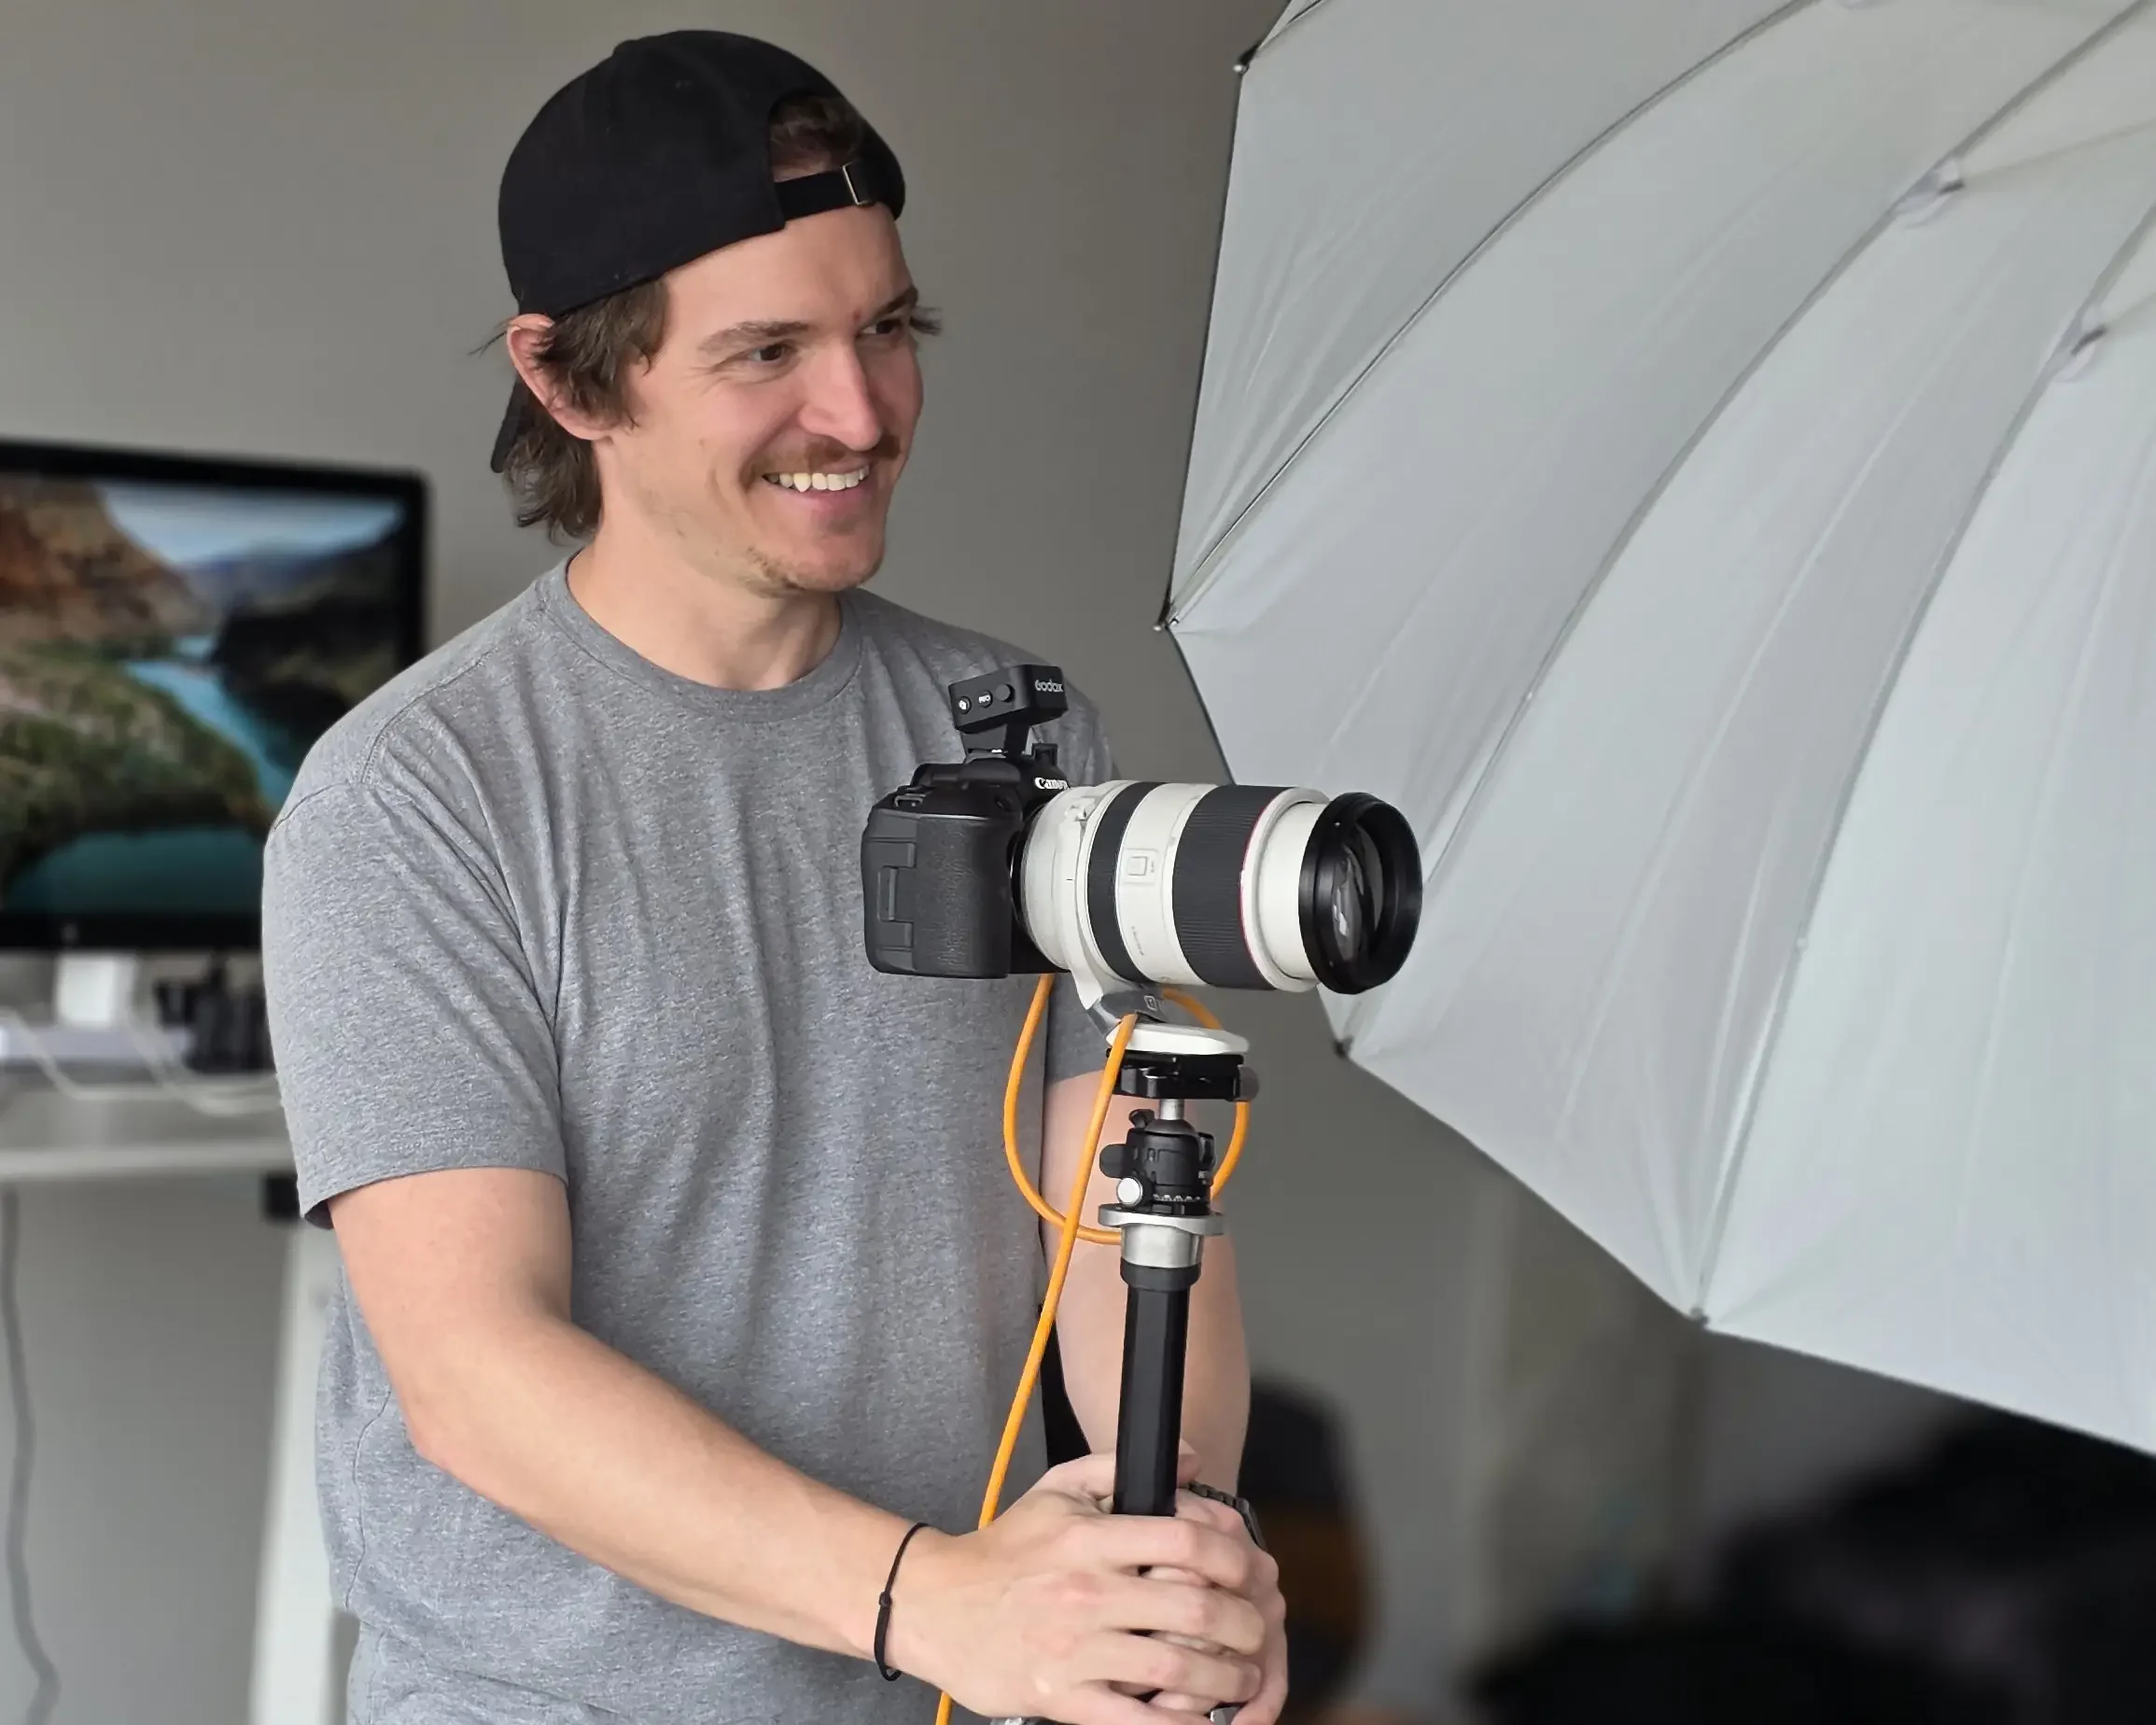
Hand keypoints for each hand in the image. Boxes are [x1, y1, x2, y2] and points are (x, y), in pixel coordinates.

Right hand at [884, 1451, 1268, 1724]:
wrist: (934, 1603)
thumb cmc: (1003, 1549)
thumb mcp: (1055, 1490)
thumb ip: (1118, 1468)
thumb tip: (1190, 1458)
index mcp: (1090, 1539)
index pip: (1185, 1540)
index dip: (1234, 1556)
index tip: (1251, 1571)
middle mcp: (1087, 1592)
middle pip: (1194, 1608)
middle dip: (1243, 1624)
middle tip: (1257, 1630)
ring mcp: (1073, 1650)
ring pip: (1174, 1669)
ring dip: (1224, 1678)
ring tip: (1240, 1676)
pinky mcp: (1059, 1698)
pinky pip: (1134, 1720)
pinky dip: (1177, 1723)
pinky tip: (1197, 1718)